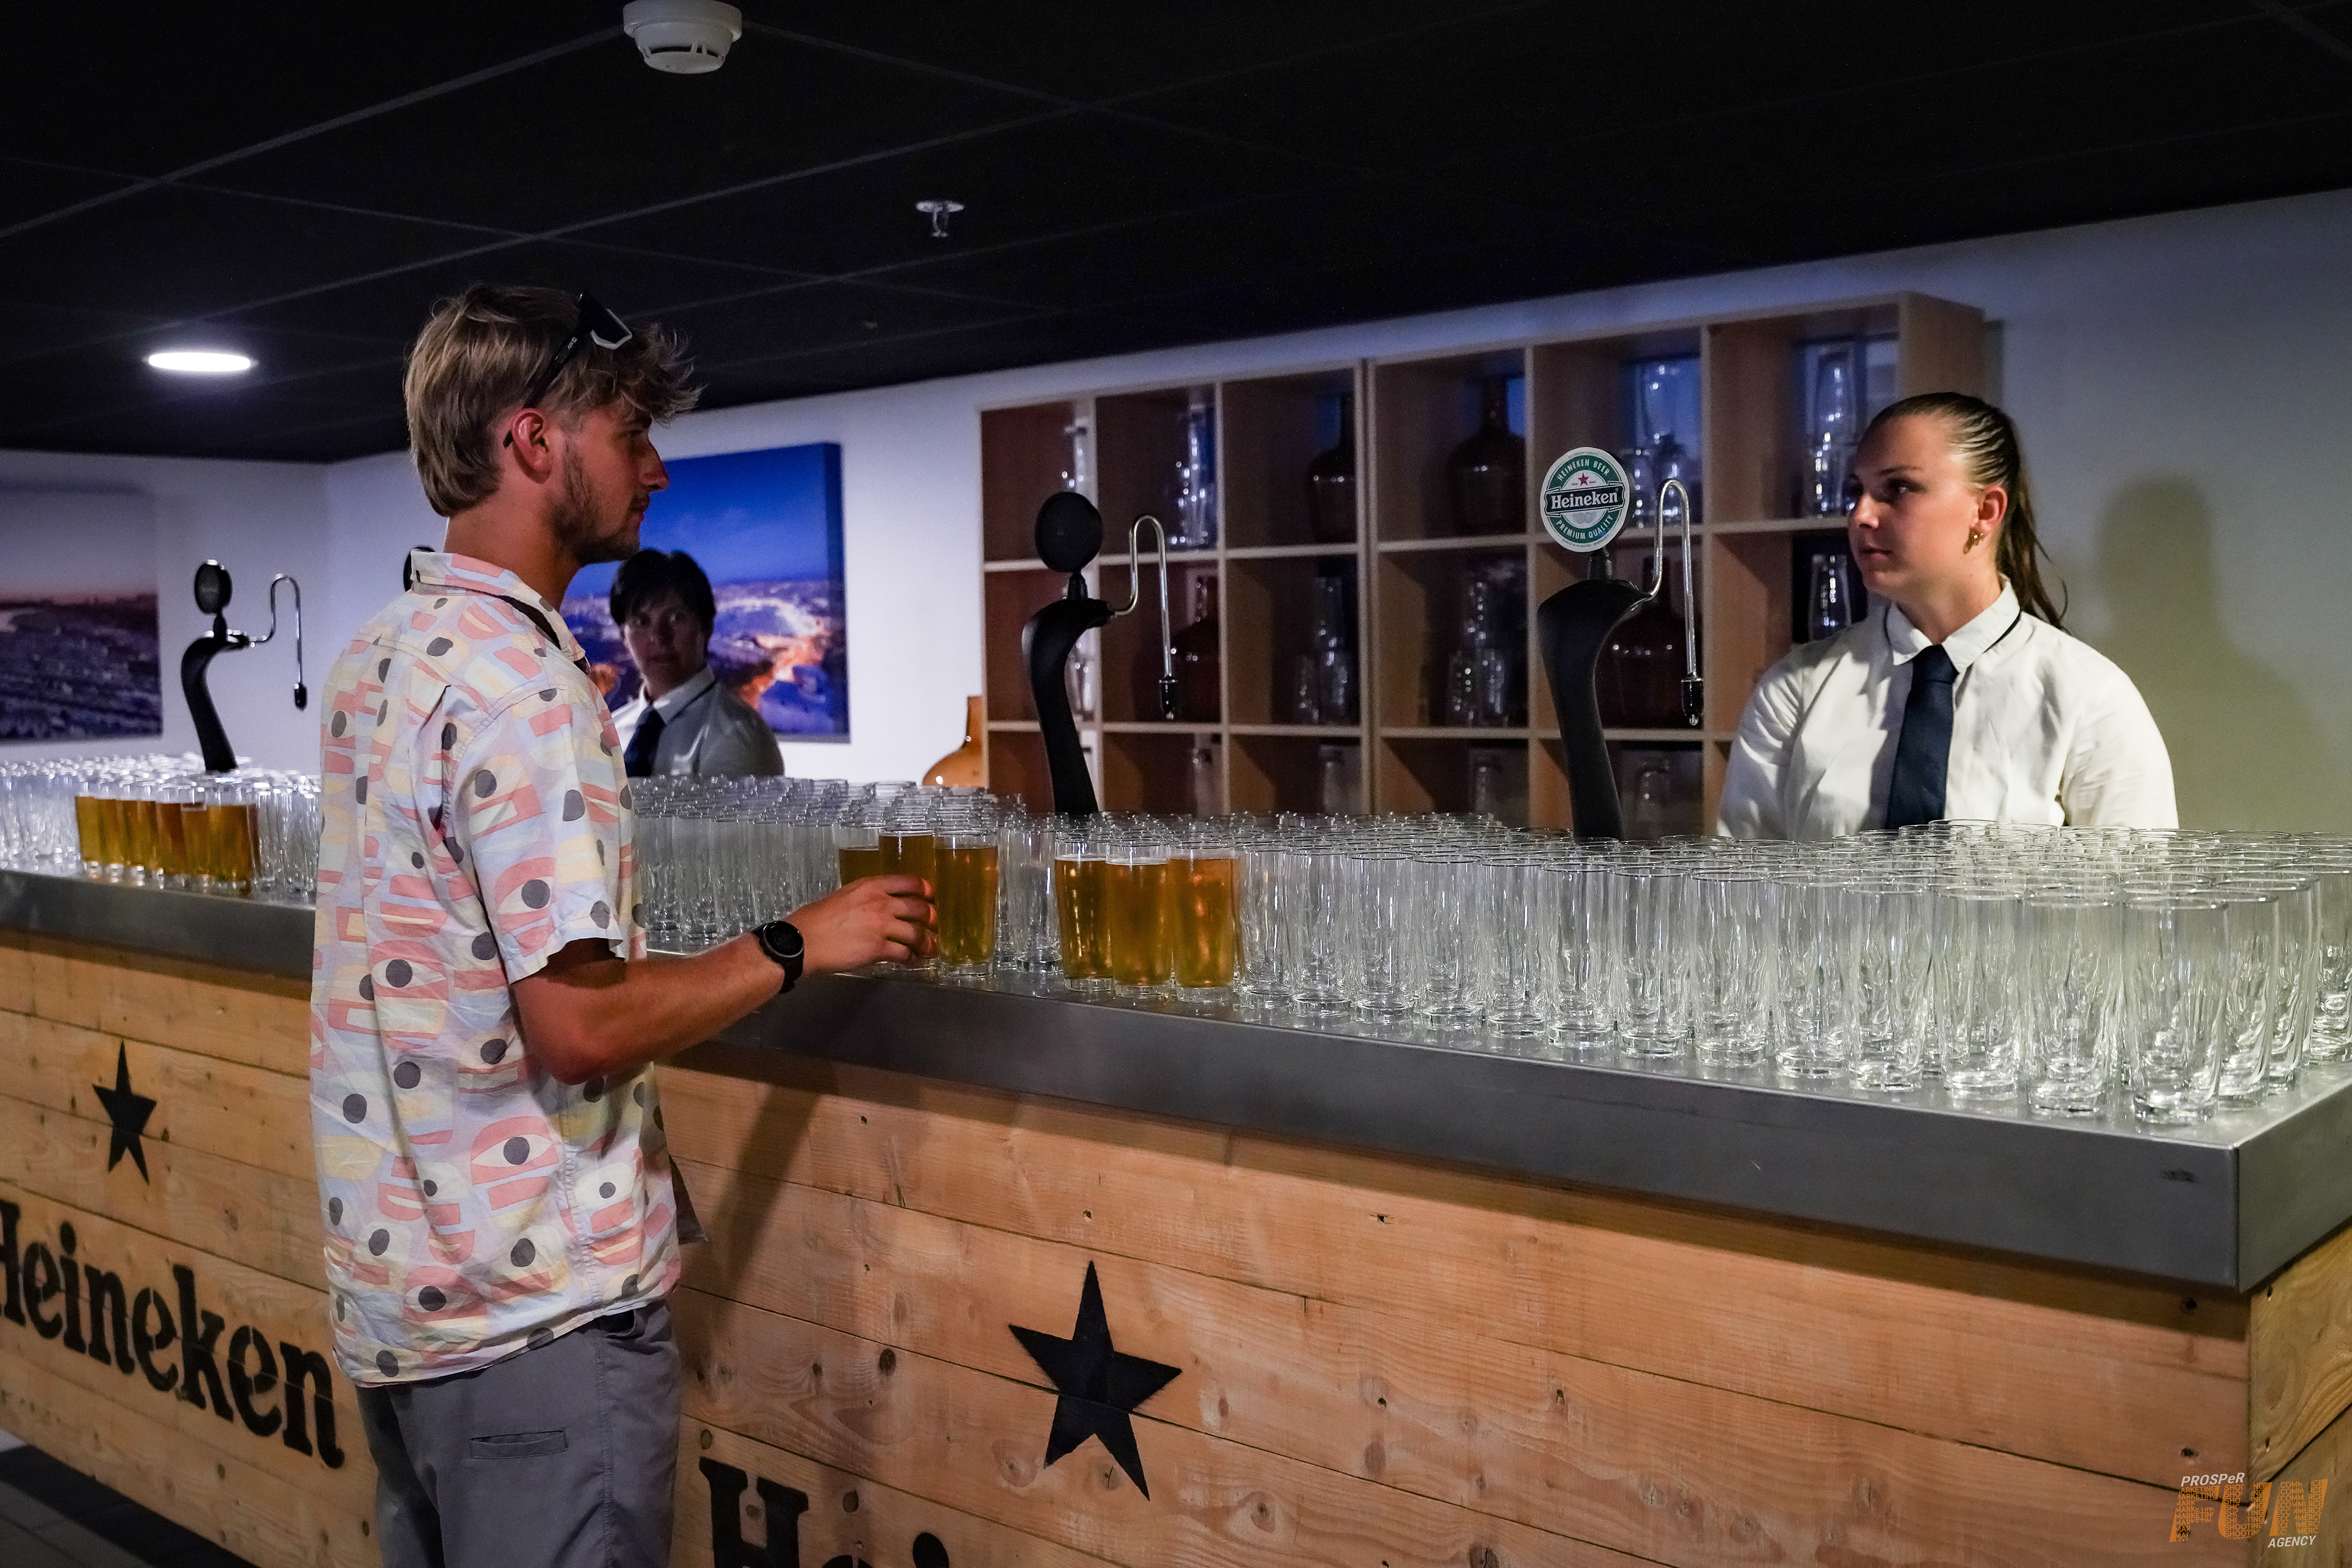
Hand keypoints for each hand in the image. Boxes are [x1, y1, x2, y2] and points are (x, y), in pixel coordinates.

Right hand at [791, 875, 935, 973]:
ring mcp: (881, 926)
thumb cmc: (813, 921)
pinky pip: (904, 953)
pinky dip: (912, 959)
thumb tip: (875, 907)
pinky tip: (913, 961)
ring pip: (917, 933)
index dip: (924, 889)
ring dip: (927, 942)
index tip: (930, 895)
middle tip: (933, 923)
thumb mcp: (841, 896)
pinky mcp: (879, 949)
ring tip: (931, 948)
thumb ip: (863, 898)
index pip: (908, 882)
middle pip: (918, 907)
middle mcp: (880, 902)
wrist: (802, 942)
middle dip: (931, 917)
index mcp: (870, 886)